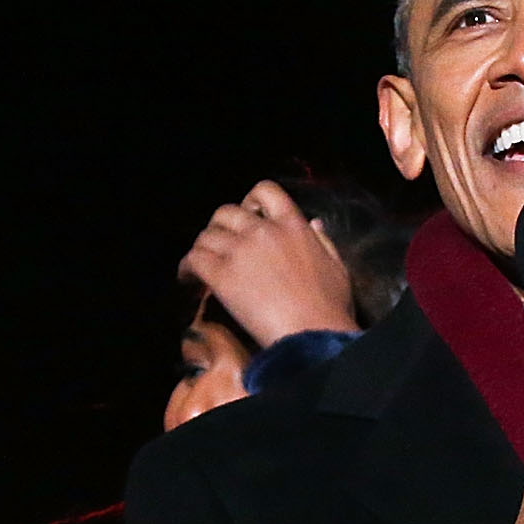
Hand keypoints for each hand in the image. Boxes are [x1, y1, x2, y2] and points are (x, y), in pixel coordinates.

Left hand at [179, 180, 358, 346]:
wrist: (311, 333)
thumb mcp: (337, 266)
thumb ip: (323, 241)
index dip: (251, 199)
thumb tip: (314, 224)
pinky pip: (193, 259)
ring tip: (201, 264)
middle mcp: (263, 231)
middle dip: (219, 226)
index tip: (247, 213)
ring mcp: (240, 251)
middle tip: (220, 244)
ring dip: (202, 247)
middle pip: (226, 212)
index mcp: (293, 225)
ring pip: (206, 235)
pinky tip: (187, 279)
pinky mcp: (222, 275)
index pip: (265, 190)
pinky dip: (186, 268)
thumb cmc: (329, 308)